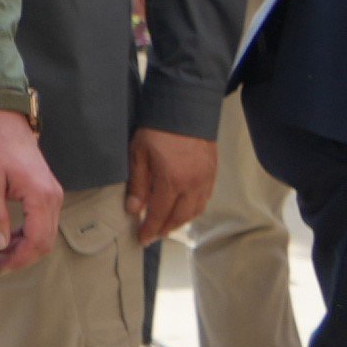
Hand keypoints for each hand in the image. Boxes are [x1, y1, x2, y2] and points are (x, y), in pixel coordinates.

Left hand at [0, 109, 60, 273]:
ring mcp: (53, 195)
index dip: (17, 258)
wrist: (5, 122)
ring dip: (23, 247)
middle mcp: (53, 198)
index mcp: (41, 197)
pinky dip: (26, 234)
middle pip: (45, 242)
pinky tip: (6, 235)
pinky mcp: (47, 193)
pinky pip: (42, 223)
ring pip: (45, 234)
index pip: (36, 241)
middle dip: (21, 257)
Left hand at [126, 128, 215, 243]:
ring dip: (181, 221)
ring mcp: (205, 180)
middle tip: (153, 235)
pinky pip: (205, 199)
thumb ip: (138, 184)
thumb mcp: (138, 154)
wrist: (186, 107)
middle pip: (180, 217)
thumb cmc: (157, 129)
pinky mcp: (212, 173)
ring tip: (166, 225)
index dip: (150, 229)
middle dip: (165, 229)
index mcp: (171, 181)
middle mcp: (192, 185)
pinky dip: (194, 209)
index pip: (160, 214)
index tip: (142, 239)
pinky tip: (184, 209)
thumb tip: (134, 210)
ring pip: (195, 211)